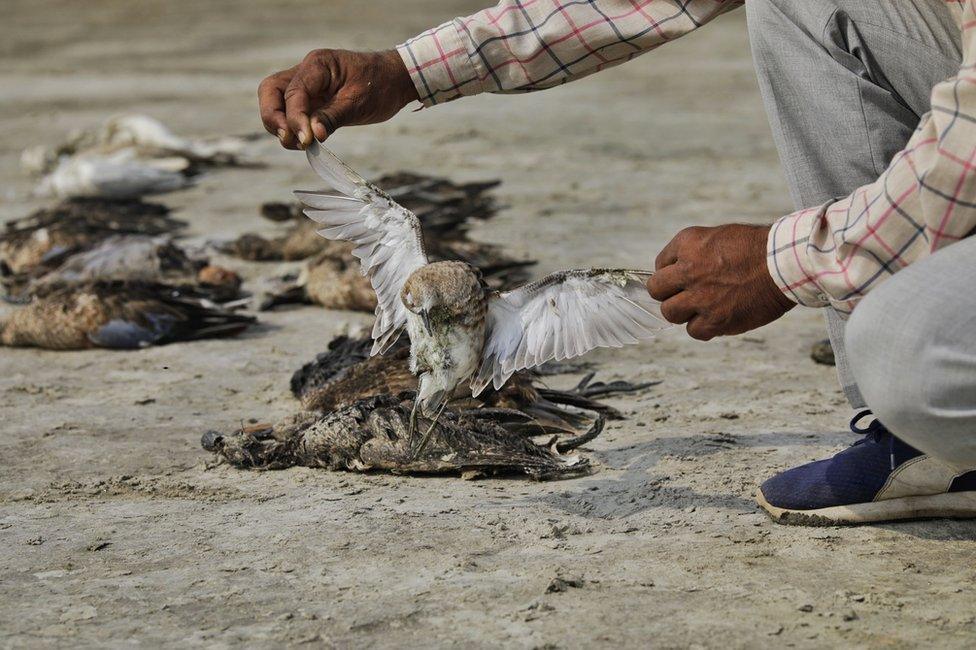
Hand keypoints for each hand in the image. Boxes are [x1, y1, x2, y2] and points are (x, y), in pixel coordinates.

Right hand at [258, 49, 418, 148]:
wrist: (395, 79)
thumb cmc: (380, 85)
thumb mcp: (359, 103)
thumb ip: (332, 117)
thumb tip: (312, 136)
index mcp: (318, 65)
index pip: (294, 93)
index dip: (295, 119)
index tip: (306, 141)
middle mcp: (306, 72)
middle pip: (271, 91)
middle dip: (273, 117)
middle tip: (290, 140)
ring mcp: (306, 85)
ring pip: (276, 102)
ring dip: (280, 125)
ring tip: (302, 144)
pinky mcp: (311, 99)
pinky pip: (291, 112)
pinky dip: (292, 127)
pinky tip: (306, 141)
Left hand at [647, 224, 794, 340]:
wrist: (785, 264)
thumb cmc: (757, 248)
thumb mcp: (718, 236)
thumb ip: (693, 253)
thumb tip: (676, 271)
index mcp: (688, 243)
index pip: (660, 264)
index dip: (671, 273)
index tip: (684, 277)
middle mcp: (688, 270)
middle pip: (656, 290)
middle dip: (668, 293)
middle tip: (686, 294)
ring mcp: (700, 297)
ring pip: (670, 313)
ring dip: (683, 312)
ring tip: (702, 307)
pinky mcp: (716, 320)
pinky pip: (694, 331)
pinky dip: (703, 328)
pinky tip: (716, 318)